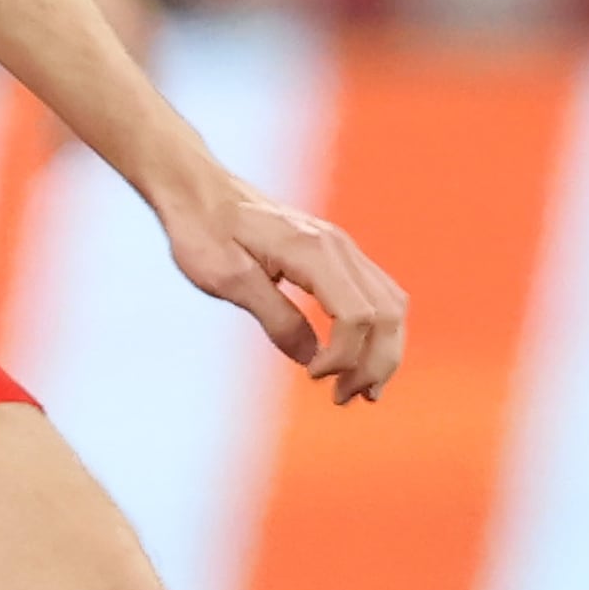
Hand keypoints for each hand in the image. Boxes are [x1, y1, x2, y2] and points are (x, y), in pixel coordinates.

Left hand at [158, 182, 405, 405]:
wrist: (197, 191)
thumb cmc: (203, 232)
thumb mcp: (227, 281)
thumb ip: (275, 318)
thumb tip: (311, 359)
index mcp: (312, 251)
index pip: (357, 316)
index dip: (344, 357)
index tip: (312, 377)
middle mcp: (338, 246)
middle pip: (387, 314)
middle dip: (374, 364)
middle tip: (343, 398)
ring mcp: (342, 247)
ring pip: (390, 305)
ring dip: (383, 351)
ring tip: (359, 389)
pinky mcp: (337, 254)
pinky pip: (377, 294)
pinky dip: (378, 331)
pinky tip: (358, 358)